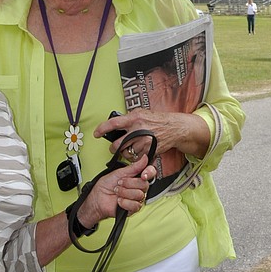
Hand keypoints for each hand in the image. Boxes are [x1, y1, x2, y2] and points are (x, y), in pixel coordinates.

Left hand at [78, 156, 154, 226]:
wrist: (97, 198)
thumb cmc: (106, 186)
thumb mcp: (119, 172)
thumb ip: (134, 167)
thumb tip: (145, 158)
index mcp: (136, 177)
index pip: (150, 173)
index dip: (149, 173)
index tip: (142, 174)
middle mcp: (138, 188)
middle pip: (144, 185)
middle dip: (129, 183)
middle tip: (119, 183)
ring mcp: (136, 199)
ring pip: (139, 195)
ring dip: (125, 192)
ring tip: (117, 191)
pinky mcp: (132, 209)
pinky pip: (136, 205)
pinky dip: (125, 202)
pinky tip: (119, 200)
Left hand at [95, 109, 209, 164]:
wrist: (174, 128)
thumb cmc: (157, 120)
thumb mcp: (142, 113)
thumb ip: (128, 118)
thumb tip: (115, 124)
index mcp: (134, 119)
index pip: (113, 124)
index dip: (102, 129)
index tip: (96, 133)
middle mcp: (138, 130)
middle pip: (117, 145)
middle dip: (113, 148)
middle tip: (113, 148)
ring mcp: (144, 142)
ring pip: (126, 153)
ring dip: (124, 153)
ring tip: (129, 149)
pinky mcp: (149, 151)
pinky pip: (136, 158)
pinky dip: (134, 157)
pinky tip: (137, 152)